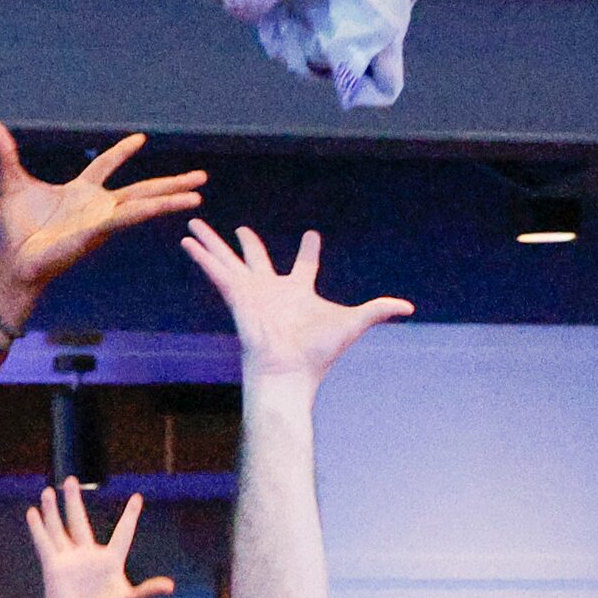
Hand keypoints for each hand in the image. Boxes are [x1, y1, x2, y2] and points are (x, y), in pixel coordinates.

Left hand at [0, 124, 205, 301]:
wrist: (8, 264)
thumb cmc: (8, 230)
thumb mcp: (7, 182)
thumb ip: (5, 152)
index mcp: (78, 193)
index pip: (106, 166)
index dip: (122, 152)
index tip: (141, 139)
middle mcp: (95, 207)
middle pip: (141, 189)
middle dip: (170, 183)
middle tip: (200, 176)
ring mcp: (100, 221)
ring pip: (144, 203)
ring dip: (172, 198)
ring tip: (199, 192)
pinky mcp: (98, 232)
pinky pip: (131, 216)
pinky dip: (153, 208)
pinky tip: (177, 203)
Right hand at [27, 480, 175, 597]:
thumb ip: (147, 592)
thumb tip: (169, 586)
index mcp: (111, 562)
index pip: (123, 533)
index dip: (130, 516)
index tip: (137, 497)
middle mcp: (88, 557)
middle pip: (80, 521)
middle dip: (74, 501)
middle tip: (70, 479)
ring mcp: (69, 562)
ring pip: (60, 528)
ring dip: (53, 510)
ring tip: (49, 490)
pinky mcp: (53, 570)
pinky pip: (45, 544)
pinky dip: (39, 528)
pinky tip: (33, 512)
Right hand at [180, 221, 411, 385]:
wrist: (289, 372)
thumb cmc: (318, 353)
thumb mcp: (353, 322)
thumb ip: (378, 310)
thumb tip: (409, 307)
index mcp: (298, 293)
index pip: (305, 265)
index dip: (310, 250)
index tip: (312, 235)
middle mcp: (272, 291)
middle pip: (256, 260)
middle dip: (247, 244)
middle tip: (241, 229)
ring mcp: (251, 293)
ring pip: (227, 261)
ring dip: (211, 243)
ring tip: (194, 225)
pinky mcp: (235, 297)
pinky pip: (216, 271)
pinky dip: (202, 256)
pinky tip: (187, 242)